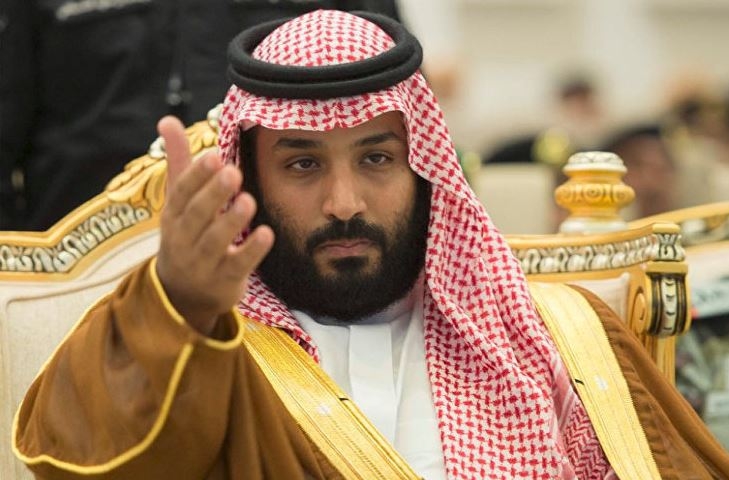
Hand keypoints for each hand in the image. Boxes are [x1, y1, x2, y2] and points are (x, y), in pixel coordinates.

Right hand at [155, 116, 273, 334]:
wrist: (181, 295)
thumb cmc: (185, 235)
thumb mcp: (178, 202)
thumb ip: (178, 161)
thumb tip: (167, 119)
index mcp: (173, 216)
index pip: (182, 193)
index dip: (197, 176)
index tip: (214, 156)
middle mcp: (184, 239)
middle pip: (197, 215)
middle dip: (214, 194)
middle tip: (233, 172)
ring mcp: (203, 262)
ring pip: (214, 241)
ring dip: (231, 221)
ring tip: (248, 200)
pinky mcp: (224, 280)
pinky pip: (238, 265)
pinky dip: (252, 251)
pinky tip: (267, 234)